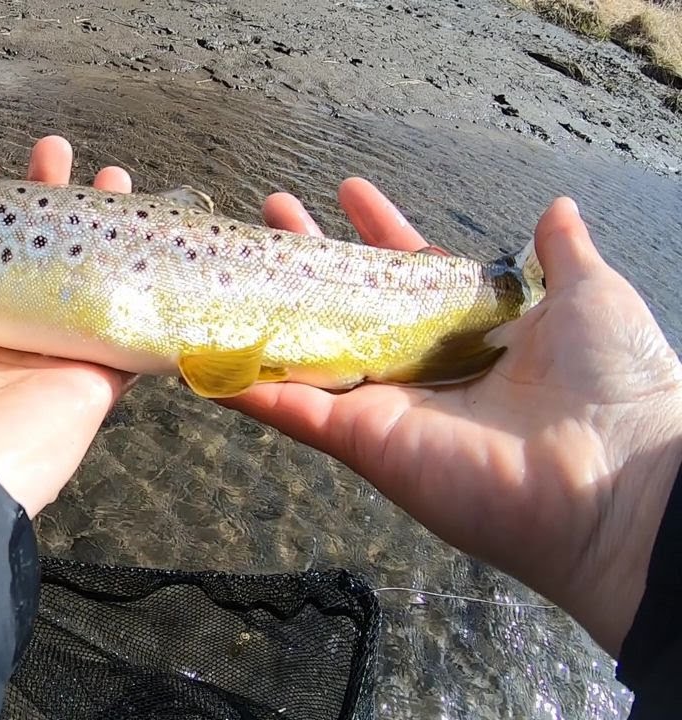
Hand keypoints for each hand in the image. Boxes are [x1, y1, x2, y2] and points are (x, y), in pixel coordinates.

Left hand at [0, 136, 133, 516]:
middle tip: (57, 153)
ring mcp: (45, 356)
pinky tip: (164, 242)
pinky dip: (152, 293)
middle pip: (33, 249)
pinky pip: (132, 333)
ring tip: (118, 177)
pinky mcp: (89, 383)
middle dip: (48, 194)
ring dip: (106, 226)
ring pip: (87, 277)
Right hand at [226, 181, 681, 655]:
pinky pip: (294, 412)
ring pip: (311, 353)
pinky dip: (248, 388)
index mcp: (470, 332)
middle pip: (349, 306)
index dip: (379, 232)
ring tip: (226, 263)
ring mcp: (387, 406)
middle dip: (311, 257)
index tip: (348, 192)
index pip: (411, 274)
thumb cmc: (615, 381)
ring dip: (265, 310)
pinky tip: (204, 357)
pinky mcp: (363, 442)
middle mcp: (422, 368)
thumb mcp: (592, 296)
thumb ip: (563, 254)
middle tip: (271, 213)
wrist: (618, 477)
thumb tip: (556, 209)